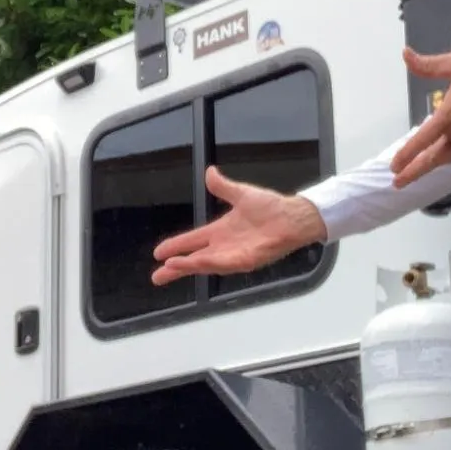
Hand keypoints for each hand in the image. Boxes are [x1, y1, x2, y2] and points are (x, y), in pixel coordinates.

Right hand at [151, 165, 326, 283]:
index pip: (192, 241)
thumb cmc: (272, 208)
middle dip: (175, 268)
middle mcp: (224, 246)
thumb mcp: (241, 193)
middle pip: (194, 260)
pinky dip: (209, 264)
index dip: (175, 246)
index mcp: (220, 232)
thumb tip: (210, 172)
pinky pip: (225, 264)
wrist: (293, 216)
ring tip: (171, 267)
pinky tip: (196, 264)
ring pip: (206, 264)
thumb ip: (223, 187)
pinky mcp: (247, 259)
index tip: (159, 253)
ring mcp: (235, 255)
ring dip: (189, 266)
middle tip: (157, 277)